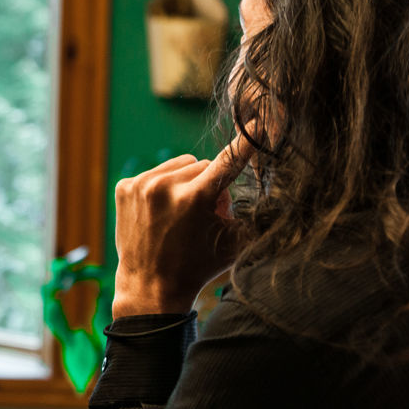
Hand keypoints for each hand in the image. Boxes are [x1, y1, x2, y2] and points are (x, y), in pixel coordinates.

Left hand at [112, 135, 252, 318]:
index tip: (259, 120)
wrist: (150, 287)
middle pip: (204, 165)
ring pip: (181, 165)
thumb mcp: (234, 241)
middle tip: (204, 215)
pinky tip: (161, 212)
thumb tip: (283, 190)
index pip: (228, 160)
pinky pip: (157, 172)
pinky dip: (163, 187)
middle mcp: (164, 187)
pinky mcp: (124, 187)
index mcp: (194, 198)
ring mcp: (140, 185)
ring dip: (187, 183)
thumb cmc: (198, 266)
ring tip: (182, 214)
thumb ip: (257, 213)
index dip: (247, 141)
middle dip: (210, 184)